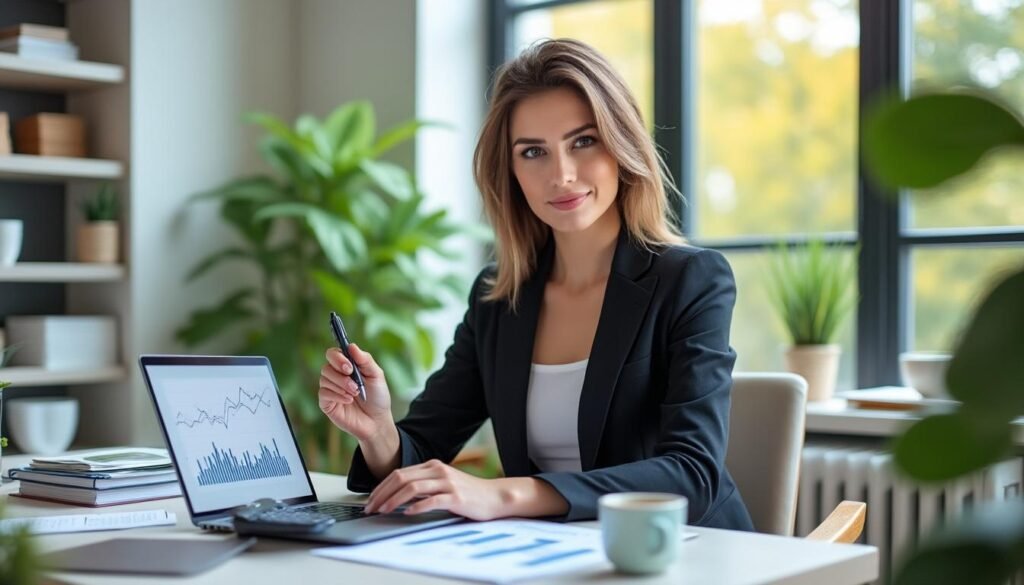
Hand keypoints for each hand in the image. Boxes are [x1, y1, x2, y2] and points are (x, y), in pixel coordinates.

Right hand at [318, 344, 393, 441]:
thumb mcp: (376, 375)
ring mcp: (330, 389)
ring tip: (355, 394)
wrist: (377, 421)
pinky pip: (323, 393)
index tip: (349, 366)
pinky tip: (349, 401)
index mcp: (347, 366)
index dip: (338, 357)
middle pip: (326, 366)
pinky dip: (337, 396)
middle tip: (354, 383)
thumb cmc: (377, 397)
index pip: (333, 354)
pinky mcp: (326, 403)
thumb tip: (351, 346)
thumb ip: (365, 360)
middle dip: (340, 374)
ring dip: (342, 386)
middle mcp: (336, 376)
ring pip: (324, 379)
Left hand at [364, 459, 507, 520]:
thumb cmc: (467, 493)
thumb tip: (397, 497)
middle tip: (371, 508)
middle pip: (401, 478)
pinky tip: (408, 514)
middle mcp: (438, 471)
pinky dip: (417, 507)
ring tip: (384, 511)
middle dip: (382, 493)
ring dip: (394, 500)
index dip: (381, 487)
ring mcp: (447, 483)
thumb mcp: (442, 483)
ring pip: (413, 487)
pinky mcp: (456, 497)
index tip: (370, 500)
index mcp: (432, 466)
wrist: (494, 496)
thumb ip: (423, 486)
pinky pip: (432, 500)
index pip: (399, 473)